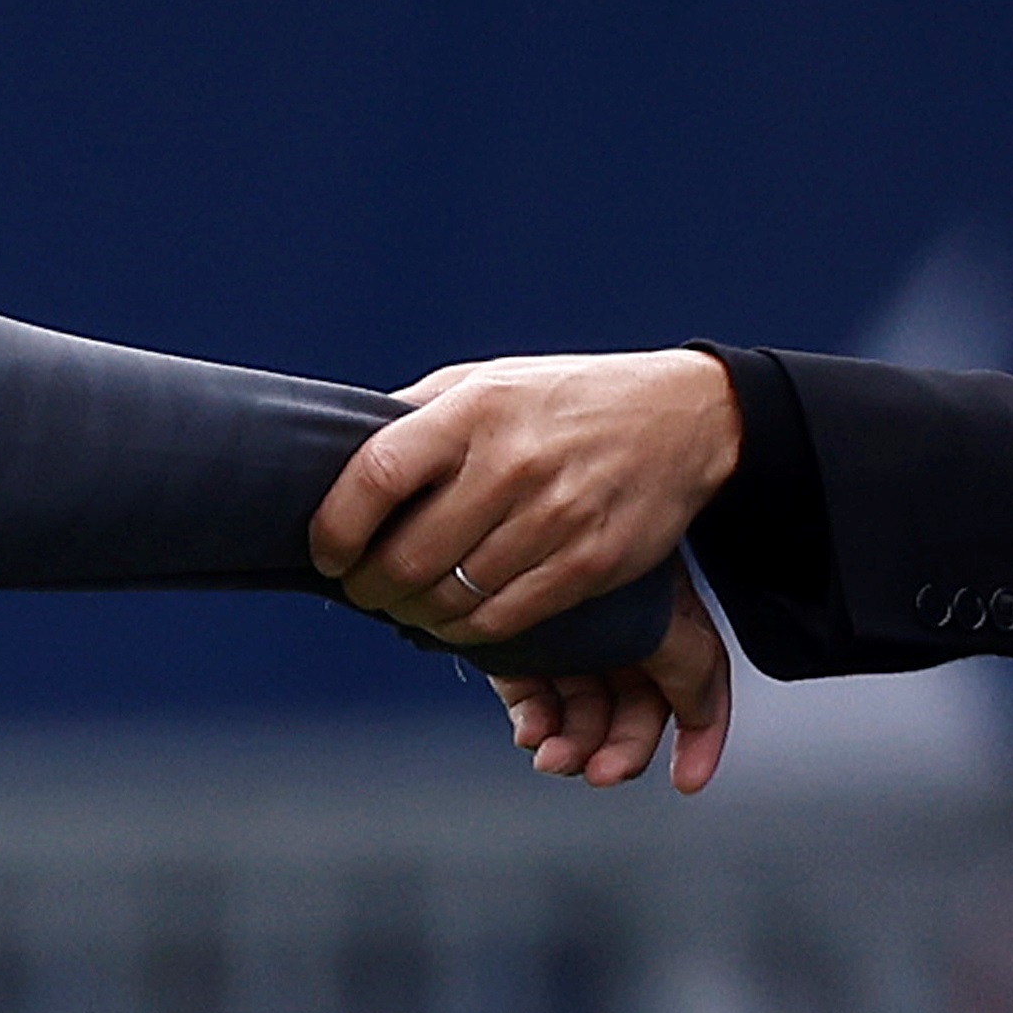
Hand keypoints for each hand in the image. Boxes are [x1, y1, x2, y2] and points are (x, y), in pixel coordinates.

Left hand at [314, 351, 742, 649]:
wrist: (684, 418)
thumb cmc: (568, 399)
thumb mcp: (488, 380)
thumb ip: (418, 414)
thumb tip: (338, 454)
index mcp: (475, 410)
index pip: (376, 476)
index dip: (336, 527)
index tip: (328, 552)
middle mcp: (512, 463)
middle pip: (408, 557)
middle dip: (370, 588)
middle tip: (365, 590)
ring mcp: (554, 517)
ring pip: (452, 599)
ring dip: (415, 615)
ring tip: (408, 607)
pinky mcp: (589, 564)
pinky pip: (503, 621)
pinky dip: (466, 632)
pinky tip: (456, 619)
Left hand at [491, 570, 732, 792]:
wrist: (510, 525)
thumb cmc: (596, 547)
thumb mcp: (660, 612)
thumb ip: (691, 665)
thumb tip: (702, 714)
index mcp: (662, 622)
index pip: (693, 688)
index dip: (700, 737)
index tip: (687, 779)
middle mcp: (618, 637)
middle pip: (631, 713)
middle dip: (619, 750)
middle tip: (601, 772)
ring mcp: (568, 645)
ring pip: (579, 714)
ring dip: (572, 746)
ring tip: (554, 757)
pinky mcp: (519, 650)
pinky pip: (531, 699)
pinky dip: (533, 722)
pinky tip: (530, 731)